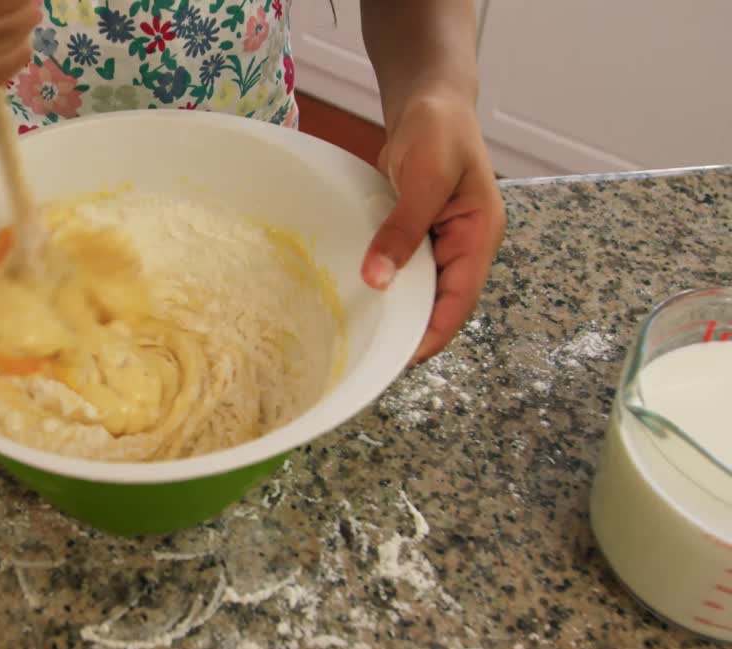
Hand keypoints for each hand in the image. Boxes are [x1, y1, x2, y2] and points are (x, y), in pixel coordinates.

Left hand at [360, 90, 505, 362]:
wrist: (428, 100)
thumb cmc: (439, 129)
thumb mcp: (425, 178)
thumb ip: (403, 229)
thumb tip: (380, 279)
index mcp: (480, 236)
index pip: (460, 299)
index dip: (433, 332)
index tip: (402, 358)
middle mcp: (464, 245)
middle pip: (440, 300)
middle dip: (411, 327)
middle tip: (371, 353)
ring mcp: (441, 241)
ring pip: (420, 287)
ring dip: (396, 307)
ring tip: (362, 334)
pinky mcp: (418, 234)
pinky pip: (404, 267)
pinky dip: (385, 281)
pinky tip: (359, 296)